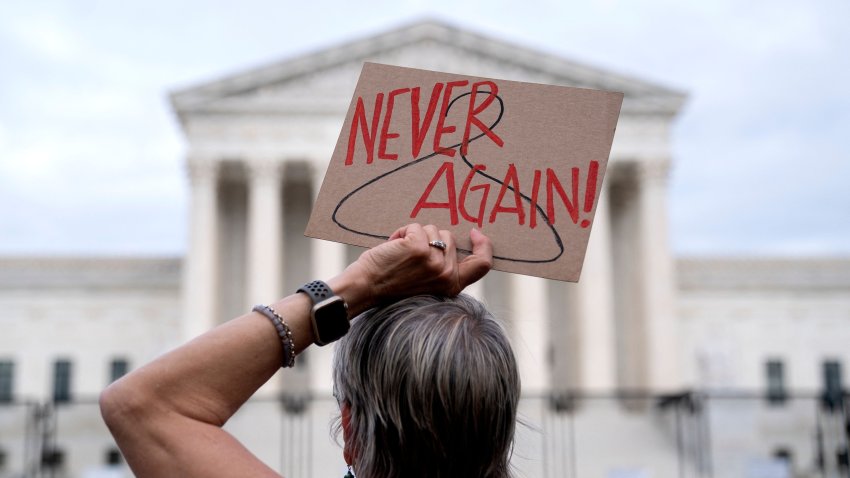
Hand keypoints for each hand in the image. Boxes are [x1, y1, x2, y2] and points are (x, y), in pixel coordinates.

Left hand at [333, 224, 492, 313]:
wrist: (366, 288)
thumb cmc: (392, 283)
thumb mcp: (427, 281)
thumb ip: (443, 266)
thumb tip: (451, 237)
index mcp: (453, 285)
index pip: (482, 264)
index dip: (484, 245)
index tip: (475, 232)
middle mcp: (447, 275)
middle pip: (449, 237)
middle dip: (430, 239)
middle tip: (410, 256)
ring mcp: (434, 262)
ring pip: (433, 230)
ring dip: (415, 235)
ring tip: (400, 253)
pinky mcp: (419, 249)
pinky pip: (416, 227)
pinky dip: (402, 232)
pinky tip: (393, 247)